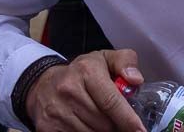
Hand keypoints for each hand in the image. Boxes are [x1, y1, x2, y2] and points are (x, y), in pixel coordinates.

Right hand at [26, 49, 145, 131]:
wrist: (44, 84)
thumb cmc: (81, 73)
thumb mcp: (105, 58)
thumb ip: (125, 62)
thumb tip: (136, 79)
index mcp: (87, 71)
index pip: (111, 101)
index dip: (127, 119)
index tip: (139, 130)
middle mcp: (69, 91)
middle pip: (103, 122)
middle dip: (116, 125)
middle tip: (118, 121)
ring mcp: (56, 111)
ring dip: (102, 131)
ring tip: (103, 122)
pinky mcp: (48, 127)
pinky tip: (89, 126)